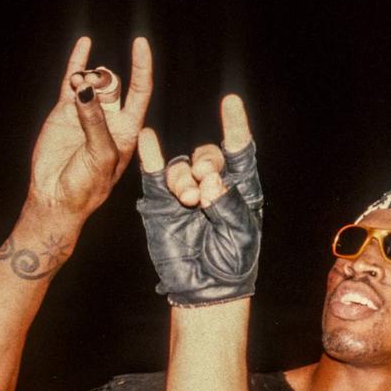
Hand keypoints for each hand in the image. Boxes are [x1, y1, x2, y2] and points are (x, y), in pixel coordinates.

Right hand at [29, 37, 151, 220]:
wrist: (56, 196)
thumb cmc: (87, 184)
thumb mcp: (100, 156)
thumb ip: (95, 124)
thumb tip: (86, 91)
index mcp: (128, 129)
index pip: (141, 91)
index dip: (142, 67)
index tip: (140, 43)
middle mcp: (111, 118)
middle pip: (115, 83)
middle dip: (104, 79)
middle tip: (90, 88)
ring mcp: (88, 112)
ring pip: (93, 82)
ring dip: (87, 77)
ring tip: (78, 88)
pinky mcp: (65, 111)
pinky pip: (72, 81)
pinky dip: (77, 62)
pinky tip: (85, 43)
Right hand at [137, 95, 262, 306]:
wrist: (206, 287)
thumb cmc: (232, 261)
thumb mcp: (242, 233)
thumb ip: (229, 204)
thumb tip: (210, 180)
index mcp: (241, 187)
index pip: (240, 149)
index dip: (235, 125)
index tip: (230, 103)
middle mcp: (213, 183)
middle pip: (209, 154)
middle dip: (206, 163)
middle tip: (205, 184)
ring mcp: (186, 190)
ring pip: (181, 166)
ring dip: (184, 179)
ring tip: (189, 200)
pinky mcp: (161, 201)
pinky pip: (155, 172)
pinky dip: (152, 154)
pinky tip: (148, 138)